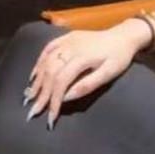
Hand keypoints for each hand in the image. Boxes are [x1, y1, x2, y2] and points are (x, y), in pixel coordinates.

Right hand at [23, 25, 143, 128]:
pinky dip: (38, 62)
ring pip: (46, 61)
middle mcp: (71, 47)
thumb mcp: (109, 73)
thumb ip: (88, 85)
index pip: (61, 82)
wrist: (124, 36)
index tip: (49, 117)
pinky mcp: (66, 37)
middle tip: (33, 111)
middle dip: (41, 94)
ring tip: (30, 97)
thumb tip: (66, 97)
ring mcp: (67, 41)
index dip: (53, 100)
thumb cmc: (119, 57)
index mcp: (82, 58)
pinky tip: (34, 75)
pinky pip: (47, 48)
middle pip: (50, 73)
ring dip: (37, 80)